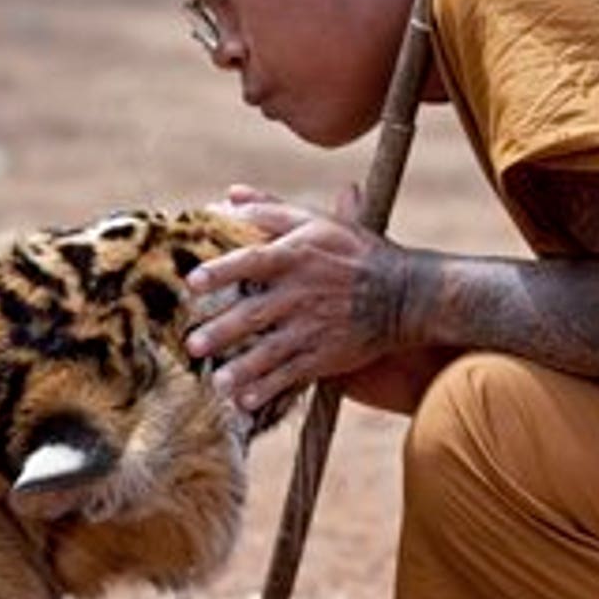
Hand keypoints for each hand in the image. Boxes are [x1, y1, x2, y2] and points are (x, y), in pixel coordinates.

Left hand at [185, 183, 411, 412]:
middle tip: (192, 344)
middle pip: (255, 314)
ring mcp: (313, 328)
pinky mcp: (325, 356)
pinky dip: (269, 390)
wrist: (407, 294)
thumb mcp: (318, 222)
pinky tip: (245, 403)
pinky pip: (292, 375)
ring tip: (217, 383)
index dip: (221, 271)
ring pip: (271, 352)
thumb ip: (270, 208)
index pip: (252, 261)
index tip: (192, 282)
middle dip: (223, 331)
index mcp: (296, 256)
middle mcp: (301, 293)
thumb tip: (228, 195)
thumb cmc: (356, 251)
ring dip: (242, 369)